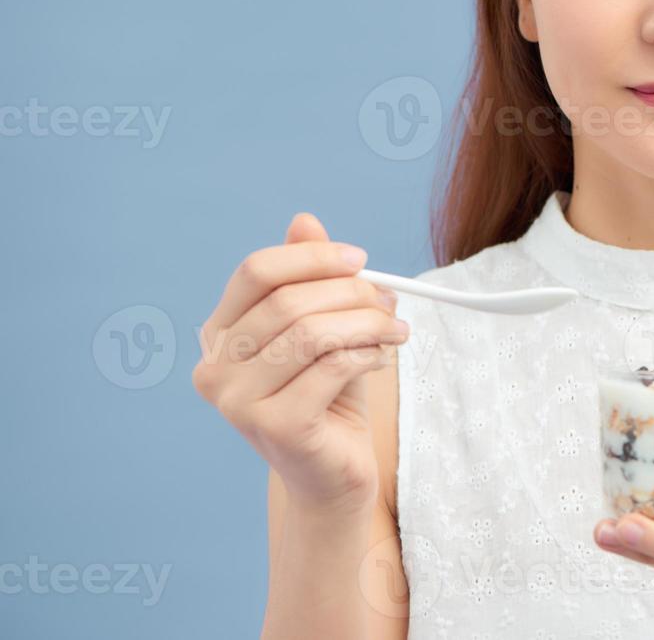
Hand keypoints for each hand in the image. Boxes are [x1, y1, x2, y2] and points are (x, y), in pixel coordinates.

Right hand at [191, 213, 408, 515]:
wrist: (332, 474)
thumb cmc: (328, 395)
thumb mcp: (322, 327)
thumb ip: (309, 279)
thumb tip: (304, 221)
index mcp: (219, 335)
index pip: (256, 272)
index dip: (312, 258)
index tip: (360, 259)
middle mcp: (215, 368)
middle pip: (288, 300)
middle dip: (351, 293)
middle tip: (389, 302)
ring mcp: (237, 402)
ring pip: (312, 333)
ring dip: (366, 323)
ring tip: (396, 330)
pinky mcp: (274, 427)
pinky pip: (331, 368)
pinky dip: (367, 354)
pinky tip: (382, 357)